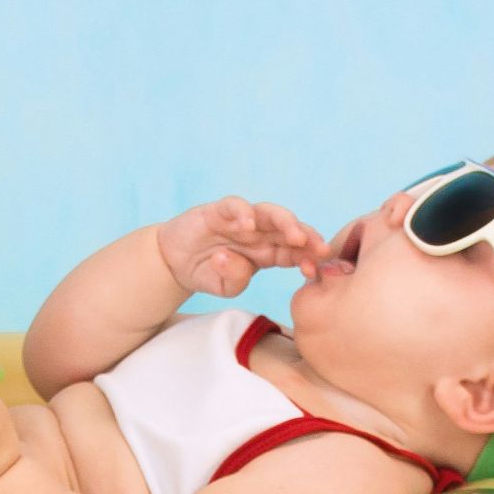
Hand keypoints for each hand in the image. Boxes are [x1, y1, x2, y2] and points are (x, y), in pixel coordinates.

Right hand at [156, 196, 330, 296]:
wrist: (174, 263)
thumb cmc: (206, 273)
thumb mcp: (225, 287)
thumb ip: (236, 279)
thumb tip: (238, 261)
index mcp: (268, 252)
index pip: (295, 252)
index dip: (308, 258)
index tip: (315, 270)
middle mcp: (260, 233)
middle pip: (290, 230)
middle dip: (308, 238)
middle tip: (320, 249)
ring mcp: (242, 220)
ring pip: (270, 213)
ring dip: (287, 222)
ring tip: (296, 236)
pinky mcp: (219, 211)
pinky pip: (235, 206)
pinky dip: (243, 213)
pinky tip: (247, 226)